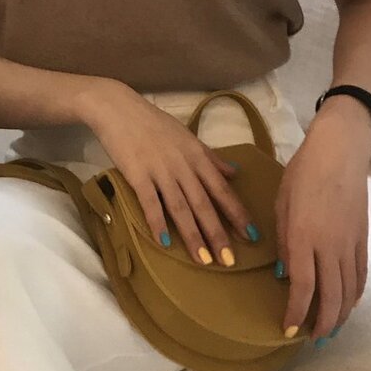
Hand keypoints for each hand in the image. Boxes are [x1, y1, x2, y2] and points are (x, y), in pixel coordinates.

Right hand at [78, 80, 258, 265]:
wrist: (119, 109)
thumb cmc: (154, 124)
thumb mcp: (188, 137)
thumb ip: (211, 157)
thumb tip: (234, 172)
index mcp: (197, 157)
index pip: (222, 190)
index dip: (237, 214)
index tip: (251, 236)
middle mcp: (183, 166)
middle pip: (204, 205)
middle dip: (218, 234)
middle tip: (229, 261)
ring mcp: (160, 171)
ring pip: (181, 208)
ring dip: (193, 236)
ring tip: (203, 260)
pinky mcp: (137, 175)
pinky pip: (150, 202)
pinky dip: (157, 222)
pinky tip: (164, 242)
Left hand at [276, 95, 370, 341]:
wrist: (340, 152)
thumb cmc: (302, 174)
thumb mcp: (281, 206)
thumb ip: (283, 243)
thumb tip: (284, 276)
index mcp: (304, 238)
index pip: (303, 287)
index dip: (296, 313)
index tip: (289, 330)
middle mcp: (330, 246)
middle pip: (332, 296)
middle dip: (323, 324)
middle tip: (313, 341)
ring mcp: (351, 243)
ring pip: (350, 290)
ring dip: (341, 315)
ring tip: (331, 331)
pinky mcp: (363, 238)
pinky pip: (361, 275)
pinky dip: (355, 295)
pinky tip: (348, 304)